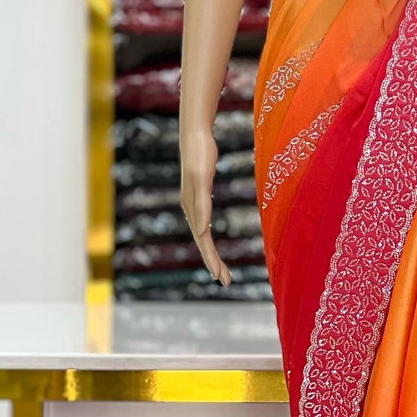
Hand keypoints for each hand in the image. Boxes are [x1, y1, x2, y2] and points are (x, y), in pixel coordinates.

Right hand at [180, 125, 229, 285]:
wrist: (195, 134)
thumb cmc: (201, 154)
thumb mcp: (203, 179)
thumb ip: (201, 204)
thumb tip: (202, 231)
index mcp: (192, 208)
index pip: (203, 241)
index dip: (211, 260)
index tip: (220, 278)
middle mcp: (191, 209)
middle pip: (203, 242)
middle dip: (213, 263)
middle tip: (225, 282)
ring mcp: (193, 202)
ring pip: (202, 235)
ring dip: (210, 253)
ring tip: (220, 270)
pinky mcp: (198, 195)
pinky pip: (202, 223)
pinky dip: (207, 237)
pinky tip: (209, 238)